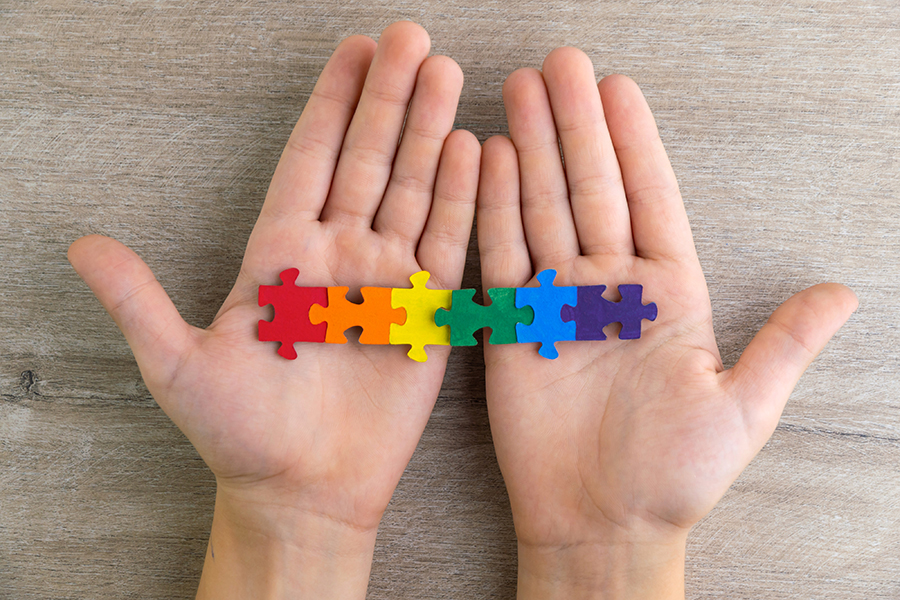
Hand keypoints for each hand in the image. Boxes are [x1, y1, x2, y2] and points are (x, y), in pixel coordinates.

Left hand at [68, 21, 479, 598]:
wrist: (303, 491)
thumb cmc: (238, 434)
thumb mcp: (178, 367)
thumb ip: (138, 302)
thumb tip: (77, 245)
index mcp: (280, 252)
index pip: (309, 158)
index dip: (332, 103)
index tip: (353, 49)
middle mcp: (337, 253)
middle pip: (367, 160)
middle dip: (389, 99)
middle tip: (411, 38)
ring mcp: (385, 279)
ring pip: (411, 190)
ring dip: (429, 134)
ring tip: (446, 75)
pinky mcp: (426, 313)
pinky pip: (447, 244)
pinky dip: (460, 199)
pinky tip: (473, 151)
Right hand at [477, 48, 856, 598]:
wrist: (604, 525)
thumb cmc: (676, 476)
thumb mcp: (744, 408)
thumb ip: (785, 344)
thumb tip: (844, 293)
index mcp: (669, 294)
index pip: (650, 199)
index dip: (633, 143)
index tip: (617, 87)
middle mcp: (611, 288)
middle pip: (590, 191)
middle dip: (575, 127)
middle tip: (559, 65)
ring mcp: (558, 304)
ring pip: (543, 212)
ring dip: (532, 152)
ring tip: (520, 93)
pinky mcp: (513, 329)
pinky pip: (501, 259)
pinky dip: (495, 210)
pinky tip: (489, 161)